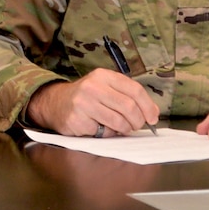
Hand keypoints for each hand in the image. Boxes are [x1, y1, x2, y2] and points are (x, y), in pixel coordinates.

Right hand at [25, 70, 158, 136]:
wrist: (54, 103)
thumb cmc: (86, 98)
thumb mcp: (105, 88)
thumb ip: (128, 96)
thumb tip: (153, 112)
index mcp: (103, 75)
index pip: (134, 90)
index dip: (148, 106)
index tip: (153, 118)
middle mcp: (93, 86)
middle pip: (129, 107)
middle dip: (137, 121)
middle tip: (136, 126)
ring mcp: (83, 103)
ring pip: (118, 121)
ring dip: (124, 129)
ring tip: (120, 128)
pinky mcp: (77, 119)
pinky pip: (103, 132)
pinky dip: (107, 134)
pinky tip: (100, 128)